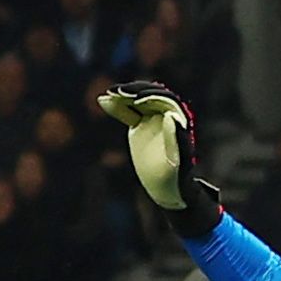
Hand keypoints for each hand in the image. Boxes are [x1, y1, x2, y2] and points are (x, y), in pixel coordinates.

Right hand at [94, 81, 223, 234]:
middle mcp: (167, 117)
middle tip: (118, 92)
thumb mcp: (178, 161)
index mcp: (178, 122)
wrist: (168, 189)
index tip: (133, 98)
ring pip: (138, 102)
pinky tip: (103, 100)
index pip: (164, 101)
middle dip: (135, 92)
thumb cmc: (177, 178)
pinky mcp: (141, 126)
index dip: (150, 96)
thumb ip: (176, 139)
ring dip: (124, 96)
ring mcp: (153, 120)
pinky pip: (128, 112)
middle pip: (151, 96)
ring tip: (108, 94)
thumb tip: (173, 115)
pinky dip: (117, 107)